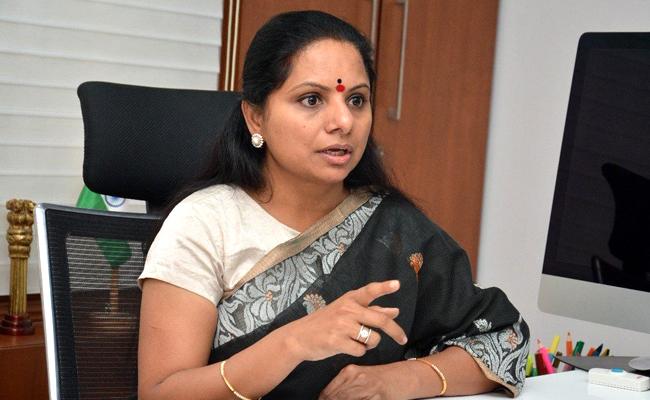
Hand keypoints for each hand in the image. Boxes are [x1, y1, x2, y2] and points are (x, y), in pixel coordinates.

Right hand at [282, 280, 406, 361]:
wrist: (299, 337)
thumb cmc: (325, 323)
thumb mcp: (346, 312)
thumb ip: (371, 310)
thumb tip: (395, 311)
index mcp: (349, 299)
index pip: (369, 290)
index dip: (384, 287)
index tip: (398, 284)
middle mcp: (347, 310)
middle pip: (380, 320)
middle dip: (396, 331)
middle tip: (403, 339)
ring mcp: (342, 326)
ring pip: (373, 338)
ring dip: (371, 344)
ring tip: (359, 341)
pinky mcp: (338, 341)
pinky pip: (361, 350)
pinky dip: (359, 351)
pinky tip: (349, 347)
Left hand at [319, 364, 400, 399]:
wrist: (403, 378)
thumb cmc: (380, 378)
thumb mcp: (359, 375)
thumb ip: (344, 385)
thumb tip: (327, 397)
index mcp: (349, 371)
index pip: (328, 392)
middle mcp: (356, 379)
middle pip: (335, 399)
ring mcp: (367, 390)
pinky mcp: (376, 399)